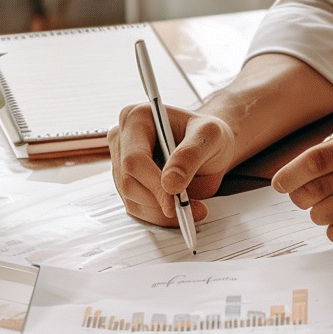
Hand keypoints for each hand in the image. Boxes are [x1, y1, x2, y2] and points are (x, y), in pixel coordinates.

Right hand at [109, 104, 235, 226]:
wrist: (209, 146)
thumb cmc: (208, 134)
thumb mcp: (211, 135)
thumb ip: (191, 155)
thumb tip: (170, 183)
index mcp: (136, 118)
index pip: (134, 159)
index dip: (153, 185)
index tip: (175, 202)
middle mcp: (123, 138)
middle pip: (128, 182)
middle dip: (158, 201)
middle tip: (188, 208)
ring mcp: (121, 162)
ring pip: (131, 199)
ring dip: (160, 212)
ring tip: (191, 208)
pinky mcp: (127, 182)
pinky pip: (136, 207)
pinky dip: (158, 215)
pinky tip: (179, 209)